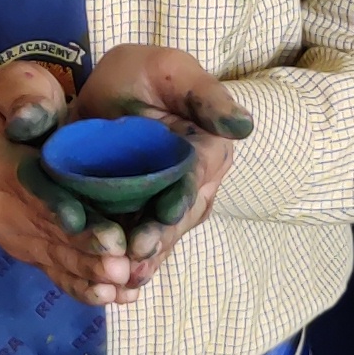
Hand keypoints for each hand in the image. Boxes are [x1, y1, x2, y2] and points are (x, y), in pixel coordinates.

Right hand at [0, 62, 137, 304]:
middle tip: (118, 260)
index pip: (21, 179)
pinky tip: (111, 298)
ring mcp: (9, 230)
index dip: (50, 201)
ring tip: (120, 282)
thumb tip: (34, 118)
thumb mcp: (7, 84)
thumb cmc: (2, 107)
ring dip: (85, 271)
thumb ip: (22, 94)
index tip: (79, 218)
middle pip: (40, 226)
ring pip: (49, 254)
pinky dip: (81, 286)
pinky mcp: (25, 248)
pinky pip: (52, 270)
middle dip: (81, 246)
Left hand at [68, 44, 256, 293]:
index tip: (162, 215)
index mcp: (207, 150)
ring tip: (123, 276)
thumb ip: (206, 96)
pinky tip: (111, 282)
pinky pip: (139, 241)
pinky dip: (127, 261)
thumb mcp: (173, 72)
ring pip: (160, 236)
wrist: (109, 87)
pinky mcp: (141, 215)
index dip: (180, 198)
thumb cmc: (146, 74)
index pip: (196, 179)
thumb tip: (244, 125)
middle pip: (179, 217)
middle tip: (135, 257)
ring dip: (145, 258)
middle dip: (159, 238)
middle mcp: (194, 183)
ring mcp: (168, 203)